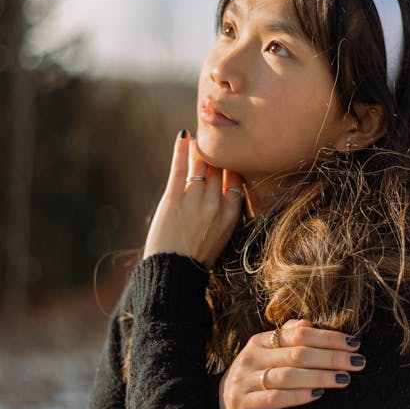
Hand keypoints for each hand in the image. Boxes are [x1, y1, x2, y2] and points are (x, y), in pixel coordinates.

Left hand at [143, 131, 244, 267]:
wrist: (173, 272)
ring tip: (199, 139)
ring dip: (200, 149)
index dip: (233, 164)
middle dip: (217, 153)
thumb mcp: (223, 233)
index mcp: (232, 214)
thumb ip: (226, 208)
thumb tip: (228, 183)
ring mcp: (194, 200)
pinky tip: (183, 136)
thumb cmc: (197, 255)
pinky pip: (179, 168)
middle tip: (214, 139)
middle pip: (219, 168)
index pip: (237, 178)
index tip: (230, 154)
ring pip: (201, 164)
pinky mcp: (173, 199)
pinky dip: (181, 149)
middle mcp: (216, 204)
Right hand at [217, 318, 366, 408]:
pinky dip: (296, 397)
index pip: (298, 334)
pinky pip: (272, 399)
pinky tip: (317, 396)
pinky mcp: (241, 404)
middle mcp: (251, 357)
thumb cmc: (253, 377)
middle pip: (297, 353)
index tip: (354, 343)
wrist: (216, 406)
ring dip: (319, 376)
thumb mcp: (265, 354)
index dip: (328, 337)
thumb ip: (286, 338)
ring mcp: (244, 380)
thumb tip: (309, 323)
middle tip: (358, 362)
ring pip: (287, 375)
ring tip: (344, 379)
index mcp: (260, 341)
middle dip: (331, 357)